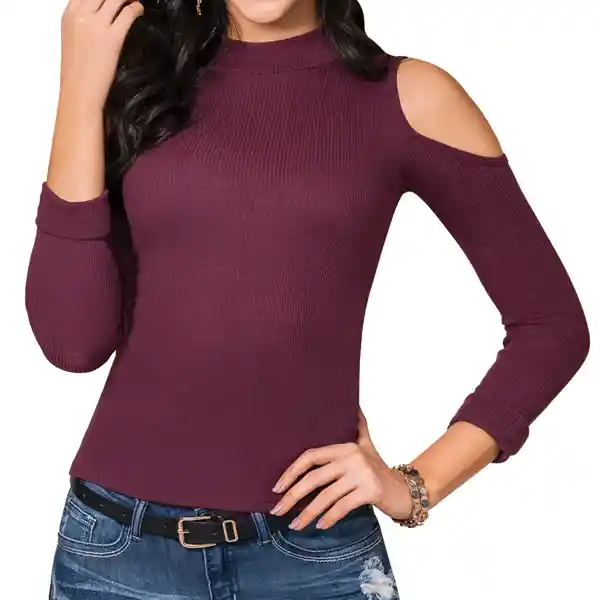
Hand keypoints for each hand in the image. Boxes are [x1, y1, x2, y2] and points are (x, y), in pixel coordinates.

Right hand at [60, 0, 144, 110]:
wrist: (80, 91)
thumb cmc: (77, 71)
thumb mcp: (72, 38)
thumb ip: (82, 21)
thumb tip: (97, 14)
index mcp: (69, 14)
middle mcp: (81, 15)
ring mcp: (96, 25)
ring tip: (133, 1)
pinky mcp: (112, 37)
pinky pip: (127, 13)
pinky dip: (136, 8)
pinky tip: (139, 11)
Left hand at [270, 407, 413, 528]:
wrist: (404, 489)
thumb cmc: (379, 469)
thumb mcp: (367, 444)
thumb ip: (358, 426)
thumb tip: (353, 404)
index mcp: (345, 447)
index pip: (312, 456)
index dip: (292, 471)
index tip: (278, 487)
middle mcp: (352, 458)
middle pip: (314, 478)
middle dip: (293, 496)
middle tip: (277, 510)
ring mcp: (361, 474)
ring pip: (326, 496)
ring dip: (308, 513)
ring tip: (294, 524)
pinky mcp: (370, 491)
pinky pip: (342, 507)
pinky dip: (329, 518)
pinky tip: (319, 526)